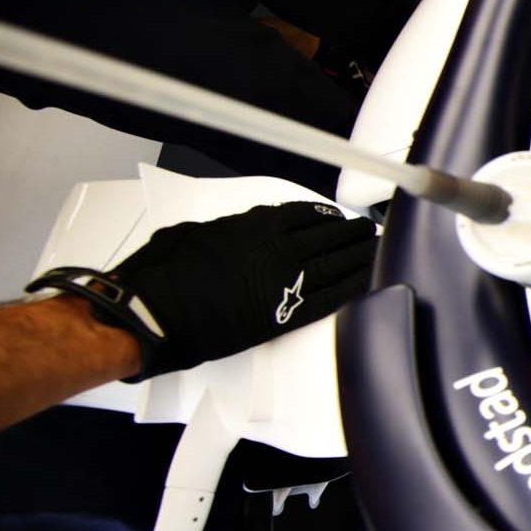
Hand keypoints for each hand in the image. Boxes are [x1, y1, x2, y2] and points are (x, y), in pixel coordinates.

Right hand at [112, 202, 375, 378]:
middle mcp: (278, 250)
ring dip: (360, 257)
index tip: (335, 217)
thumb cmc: (163, 275)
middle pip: (328, 237)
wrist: (154, 314)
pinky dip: (353, 288)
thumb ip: (229, 229)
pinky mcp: (286, 315)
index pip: (303, 215)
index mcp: (255, 226)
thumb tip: (243, 229)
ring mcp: (286, 283)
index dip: (323, 216)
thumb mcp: (194, 232)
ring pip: (337, 264)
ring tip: (375, 251)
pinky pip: (332, 298)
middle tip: (366, 232)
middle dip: (350, 234)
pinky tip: (367, 282)